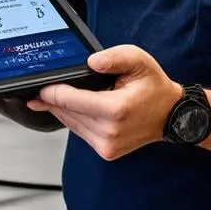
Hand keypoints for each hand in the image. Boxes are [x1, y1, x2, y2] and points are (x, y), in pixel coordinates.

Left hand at [27, 45, 180, 160]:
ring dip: (61, 110)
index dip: (52, 92)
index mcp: (116, 109)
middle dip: (52, 100)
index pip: (71, 100)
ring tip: (54, 96)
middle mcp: (110, 131)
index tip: (40, 86)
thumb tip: (91, 62)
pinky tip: (75, 107)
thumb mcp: (138, 60)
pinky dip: (74, 119)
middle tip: (39, 90)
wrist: (170, 114)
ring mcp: (107, 145)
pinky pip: (80, 132)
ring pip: (70, 124)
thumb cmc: (154, 87)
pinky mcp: (106, 151)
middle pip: (67, 113)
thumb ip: (113, 57)